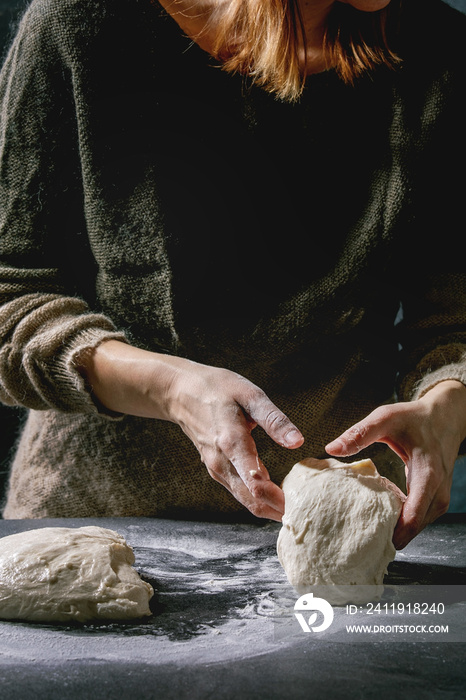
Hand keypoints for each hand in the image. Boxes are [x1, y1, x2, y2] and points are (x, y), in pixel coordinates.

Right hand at [80, 340, 303, 519]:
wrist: (179, 392)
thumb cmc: (217, 389)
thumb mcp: (249, 394)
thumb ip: (274, 420)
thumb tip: (297, 441)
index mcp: (232, 443)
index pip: (256, 483)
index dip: (279, 499)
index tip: (302, 506)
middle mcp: (222, 463)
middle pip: (252, 500)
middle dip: (279, 511)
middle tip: (307, 515)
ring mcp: (216, 469)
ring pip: (246, 500)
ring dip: (270, 509)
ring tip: (298, 510)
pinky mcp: (216, 470)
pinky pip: (240, 493)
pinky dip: (258, 501)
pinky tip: (277, 500)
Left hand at [325, 380, 465, 548]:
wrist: (445, 417)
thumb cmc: (415, 417)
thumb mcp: (386, 418)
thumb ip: (359, 433)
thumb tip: (331, 448)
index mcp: (428, 475)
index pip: (412, 517)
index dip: (392, 533)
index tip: (366, 541)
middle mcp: (438, 491)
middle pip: (415, 528)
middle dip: (390, 538)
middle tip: (358, 544)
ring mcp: (439, 498)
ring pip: (419, 527)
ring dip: (396, 533)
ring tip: (366, 538)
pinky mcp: (436, 499)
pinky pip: (420, 519)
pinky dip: (403, 524)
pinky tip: (381, 524)